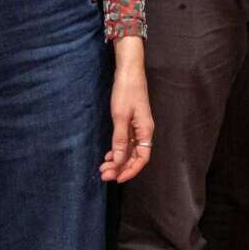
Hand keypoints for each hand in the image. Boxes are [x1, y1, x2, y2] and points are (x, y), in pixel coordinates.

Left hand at [101, 38, 152, 183]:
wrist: (129, 70)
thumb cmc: (126, 91)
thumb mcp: (120, 116)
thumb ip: (120, 140)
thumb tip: (119, 161)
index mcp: (145, 131)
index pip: (142, 158)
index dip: (130, 170)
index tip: (116, 178)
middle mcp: (144, 131)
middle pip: (135, 156)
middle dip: (120, 168)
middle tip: (103, 174)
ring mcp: (138, 127)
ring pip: (130, 150)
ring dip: (118, 160)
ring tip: (103, 167)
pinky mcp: (131, 122)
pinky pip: (127, 142)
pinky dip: (118, 150)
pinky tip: (109, 155)